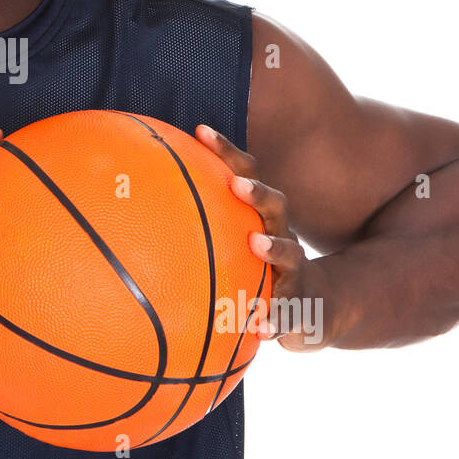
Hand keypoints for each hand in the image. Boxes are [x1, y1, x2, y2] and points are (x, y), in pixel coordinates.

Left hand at [195, 124, 327, 351]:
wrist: (320, 308)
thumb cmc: (262, 270)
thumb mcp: (236, 244)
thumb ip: (200, 224)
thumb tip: (138, 201)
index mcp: (261, 218)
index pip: (245, 176)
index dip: (227, 152)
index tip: (200, 130)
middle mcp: (282, 236)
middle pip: (276, 205)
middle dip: (257, 192)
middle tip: (236, 184)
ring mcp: (295, 272)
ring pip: (291, 255)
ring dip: (274, 247)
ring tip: (256, 243)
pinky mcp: (301, 308)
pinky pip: (290, 314)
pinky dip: (276, 320)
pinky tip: (262, 328)